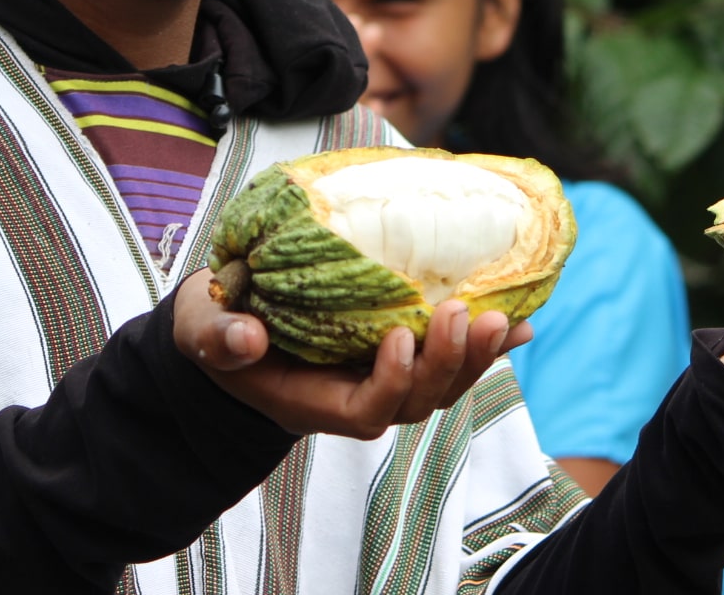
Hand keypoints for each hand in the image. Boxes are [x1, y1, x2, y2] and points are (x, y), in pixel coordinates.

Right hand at [173, 269, 532, 438]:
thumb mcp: (202, 333)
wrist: (231, 325)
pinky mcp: (401, 350)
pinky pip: (450, 355)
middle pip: (419, 400)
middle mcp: (356, 396)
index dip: (391, 383)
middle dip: (448, 363)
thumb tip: (246, 339)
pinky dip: (486, 342)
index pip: (366, 411)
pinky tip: (521, 320)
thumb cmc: (215, 329)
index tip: (397, 338)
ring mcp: (383, 375)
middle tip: (463, 311)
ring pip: (443, 383)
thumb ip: (217, 339)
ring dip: (476, 354)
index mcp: (313, 400)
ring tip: (504, 316)